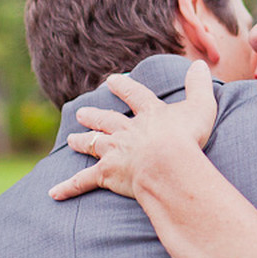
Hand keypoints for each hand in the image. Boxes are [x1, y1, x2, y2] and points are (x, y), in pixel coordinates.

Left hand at [49, 61, 216, 200]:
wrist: (167, 163)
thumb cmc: (187, 137)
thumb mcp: (201, 107)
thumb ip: (200, 86)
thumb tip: (201, 64)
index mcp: (149, 114)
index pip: (134, 96)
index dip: (124, 87)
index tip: (113, 80)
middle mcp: (127, 130)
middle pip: (106, 120)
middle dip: (94, 116)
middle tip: (82, 113)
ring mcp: (114, 151)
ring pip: (93, 144)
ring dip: (82, 141)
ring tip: (72, 139)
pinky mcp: (107, 173)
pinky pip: (84, 181)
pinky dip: (69, 187)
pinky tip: (54, 193)